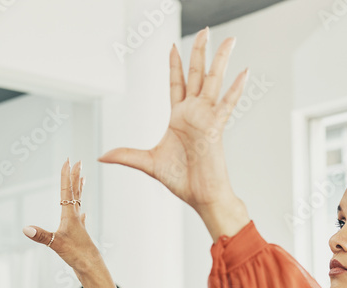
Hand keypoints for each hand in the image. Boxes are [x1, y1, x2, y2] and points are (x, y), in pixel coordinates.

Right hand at [22, 160, 106, 276]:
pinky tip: (83, 213)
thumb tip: (26, 228)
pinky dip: (80, 213)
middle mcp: (76, 218)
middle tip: (78, 162)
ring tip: (82, 179)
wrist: (92, 270)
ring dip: (79, 190)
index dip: (66, 175)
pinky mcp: (80, 235)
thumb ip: (42, 236)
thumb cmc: (78, 256)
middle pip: (76, 193)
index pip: (67, 191)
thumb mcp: (57, 245)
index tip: (68, 160)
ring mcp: (79, 226)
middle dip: (75, 176)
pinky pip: (80, 219)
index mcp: (71, 216)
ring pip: (79, 203)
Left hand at [98, 29, 250, 240]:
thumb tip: (102, 156)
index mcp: (179, 118)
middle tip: (206, 31)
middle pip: (197, 75)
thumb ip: (126, 155)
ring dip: (220, 60)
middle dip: (200, 52)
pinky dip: (236, 88)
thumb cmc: (181, 181)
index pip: (177, 84)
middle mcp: (194, 113)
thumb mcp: (147, 163)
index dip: (175, 65)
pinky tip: (244, 71)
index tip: (173, 47)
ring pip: (213, 81)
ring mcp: (207, 118)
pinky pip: (227, 104)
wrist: (201, 196)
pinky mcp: (216, 128)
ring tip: (228, 40)